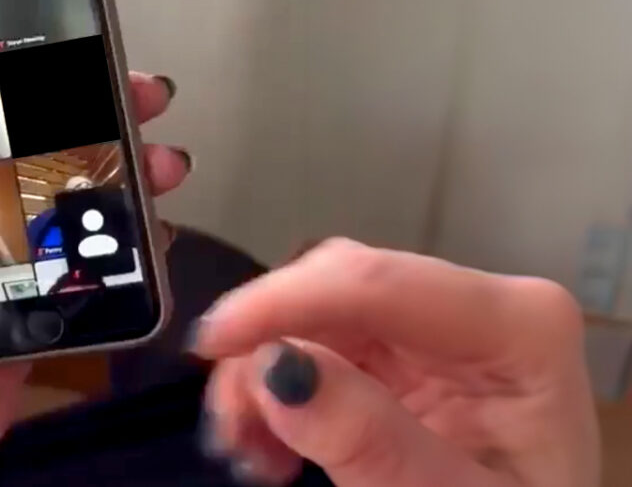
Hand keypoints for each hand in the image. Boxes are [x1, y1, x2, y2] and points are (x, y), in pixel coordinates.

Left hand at [0, 18, 191, 486]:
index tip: (52, 29)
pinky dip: (127, 229)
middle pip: (29, 134)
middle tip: (135, 87)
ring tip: (161, 155)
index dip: (4, 60)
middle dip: (87, 104)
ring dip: (121, 161)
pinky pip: (88, 249)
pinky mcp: (36, 293)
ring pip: (69, 185)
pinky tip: (155, 217)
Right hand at [191, 238, 599, 486]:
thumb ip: (371, 443)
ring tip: (249, 446)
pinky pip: (319, 339)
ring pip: (316, 309)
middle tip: (231, 423)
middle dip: (269, 342)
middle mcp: (479, 305)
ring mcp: (440, 324)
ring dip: (264, 368)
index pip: (380, 284)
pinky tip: (271, 437)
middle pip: (340, 287)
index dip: (284, 301)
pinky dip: (280, 383)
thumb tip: (278, 366)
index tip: (211, 342)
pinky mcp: (406, 348)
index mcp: (519, 327)